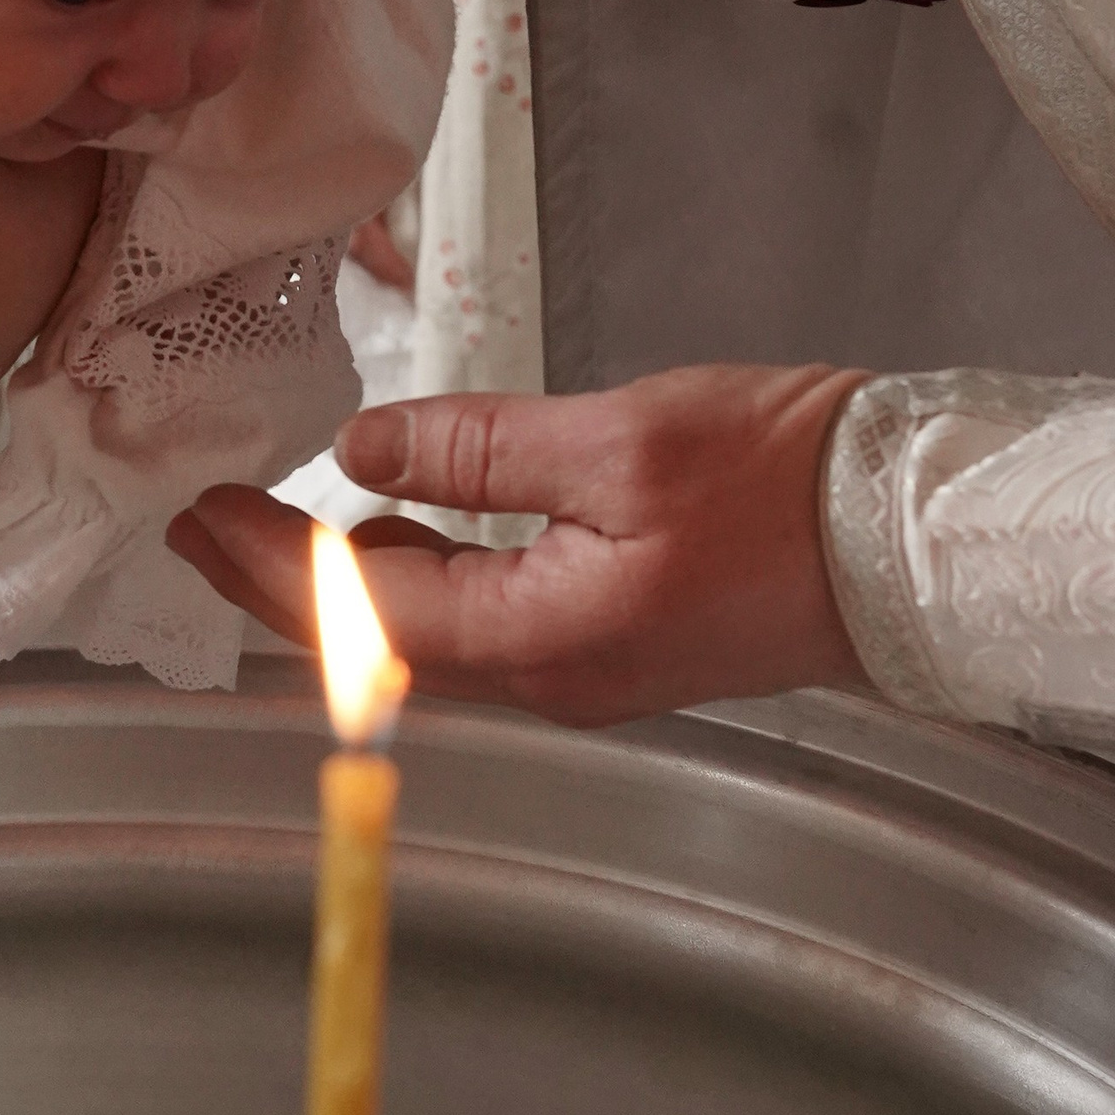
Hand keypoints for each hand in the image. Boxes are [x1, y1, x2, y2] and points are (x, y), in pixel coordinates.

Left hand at [167, 363, 870, 725]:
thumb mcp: (618, 438)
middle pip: (378, 642)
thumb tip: (363, 453)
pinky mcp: (621, 643)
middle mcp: (552, 677)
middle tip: (205, 525)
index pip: (357, 612)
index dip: (265, 565)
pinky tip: (405, 530)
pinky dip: (422, 579)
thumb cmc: (789, 486)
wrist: (915, 540)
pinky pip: (487, 622)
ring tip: (282, 524)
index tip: (199, 518)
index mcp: (539, 636)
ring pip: (429, 636)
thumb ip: (478, 452)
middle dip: (280, 583)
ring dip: (347, 582)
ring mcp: (588, 669)